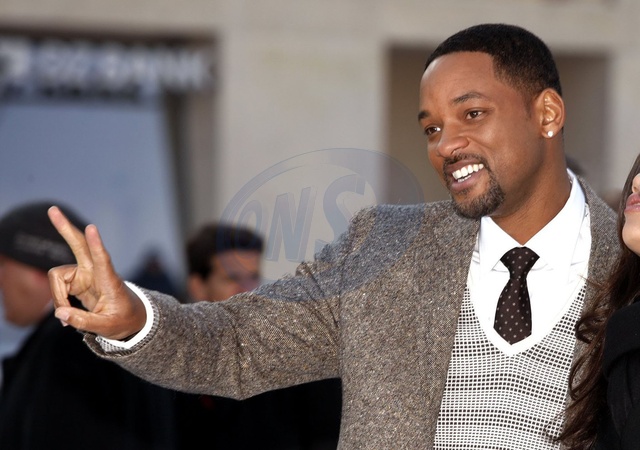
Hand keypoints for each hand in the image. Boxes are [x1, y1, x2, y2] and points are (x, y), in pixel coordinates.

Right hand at [47, 206, 146, 339]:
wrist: (129, 319)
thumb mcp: (107, 327)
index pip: (103, 260)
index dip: (96, 244)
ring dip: (57, 297)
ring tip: (67, 316)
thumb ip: (84, 321)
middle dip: (65, 229)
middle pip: (79, 245)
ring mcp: (85, 274)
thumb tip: (60, 314)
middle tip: (53, 209)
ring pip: (57, 277)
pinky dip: (58, 301)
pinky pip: (57, 287)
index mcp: (110, 280)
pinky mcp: (77, 280)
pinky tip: (67, 313)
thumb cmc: (123, 320)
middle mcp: (96, 272)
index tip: (92, 228)